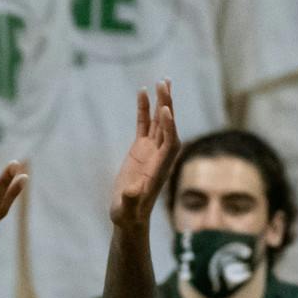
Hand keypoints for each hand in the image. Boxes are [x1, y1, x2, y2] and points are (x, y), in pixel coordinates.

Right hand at [108, 80, 179, 231]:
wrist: (129, 216)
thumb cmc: (129, 214)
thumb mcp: (128, 209)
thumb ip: (130, 199)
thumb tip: (132, 190)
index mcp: (160, 167)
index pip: (170, 143)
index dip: (169, 127)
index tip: (165, 111)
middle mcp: (160, 155)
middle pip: (167, 126)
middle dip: (167, 105)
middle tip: (165, 84)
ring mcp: (151, 150)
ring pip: (159, 121)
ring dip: (161, 102)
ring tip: (161, 81)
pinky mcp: (140, 149)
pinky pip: (144, 125)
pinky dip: (144, 110)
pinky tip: (142, 93)